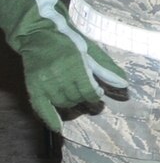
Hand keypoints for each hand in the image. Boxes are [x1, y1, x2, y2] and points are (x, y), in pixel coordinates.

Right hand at [0, 0, 127, 132]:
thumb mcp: (91, 50)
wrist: (39, 34)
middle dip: (84, 99)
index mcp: (75, 64)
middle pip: (76, 98)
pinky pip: (41, 108)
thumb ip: (106, 68)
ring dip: (72, 104)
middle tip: (88, 97)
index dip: (95, 96)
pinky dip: (50, 119)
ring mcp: (44, 82)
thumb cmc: (69, 40)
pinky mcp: (33, 86)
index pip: (89, 91)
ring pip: (62, 103)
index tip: (98, 95)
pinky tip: (58, 127)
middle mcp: (58, 75)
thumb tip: (124, 83)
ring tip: (76, 98)